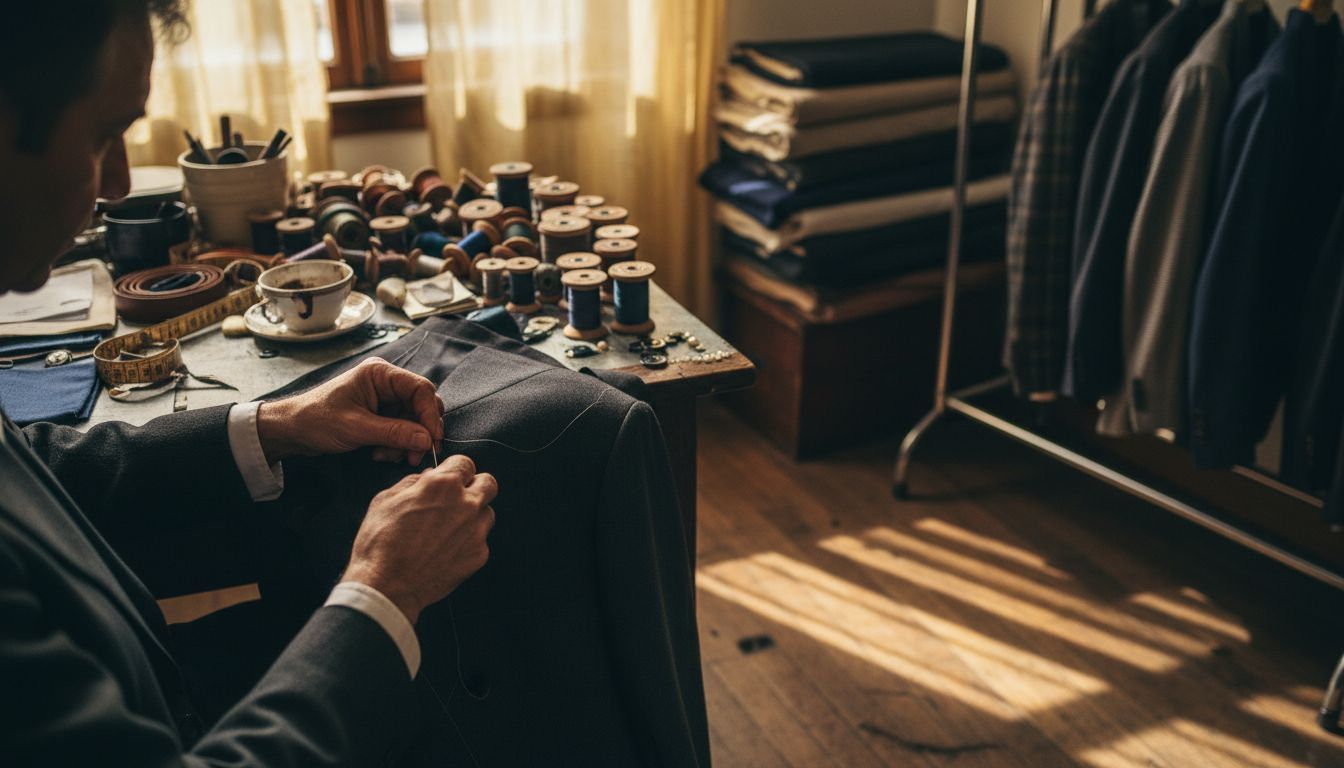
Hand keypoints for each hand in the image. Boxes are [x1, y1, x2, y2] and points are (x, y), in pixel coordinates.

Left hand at [255, 358, 443, 465]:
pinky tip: (379, 454)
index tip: (432, 440)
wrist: (291, 430)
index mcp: (380, 374)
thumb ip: (394, 433)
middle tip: (414, 456)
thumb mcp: (356, 428)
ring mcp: (385, 399)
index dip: (430, 415)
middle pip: (422, 405)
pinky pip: (402, 429)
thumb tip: (426, 440)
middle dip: (420, 432)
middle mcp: (386, 383)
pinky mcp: (381, 414)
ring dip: (406, 442)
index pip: (420, 389)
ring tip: (386, 456)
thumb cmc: (316, 420)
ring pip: (414, 420)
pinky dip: (396, 445)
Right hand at [342, 454, 496, 623]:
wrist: (387, 586)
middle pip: (489, 483)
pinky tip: (446, 550)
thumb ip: (413, 482)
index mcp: (443, 485)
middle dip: (475, 487)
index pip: (466, 463)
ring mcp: (475, 531)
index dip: (456, 470)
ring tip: (448, 529)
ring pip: (487, 513)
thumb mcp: (386, 499)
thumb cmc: (381, 542)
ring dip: (473, 516)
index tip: (450, 478)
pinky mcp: (479, 555)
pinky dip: (467, 542)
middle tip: (458, 498)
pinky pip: (480, 540)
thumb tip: (428, 477)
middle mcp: (466, 504)